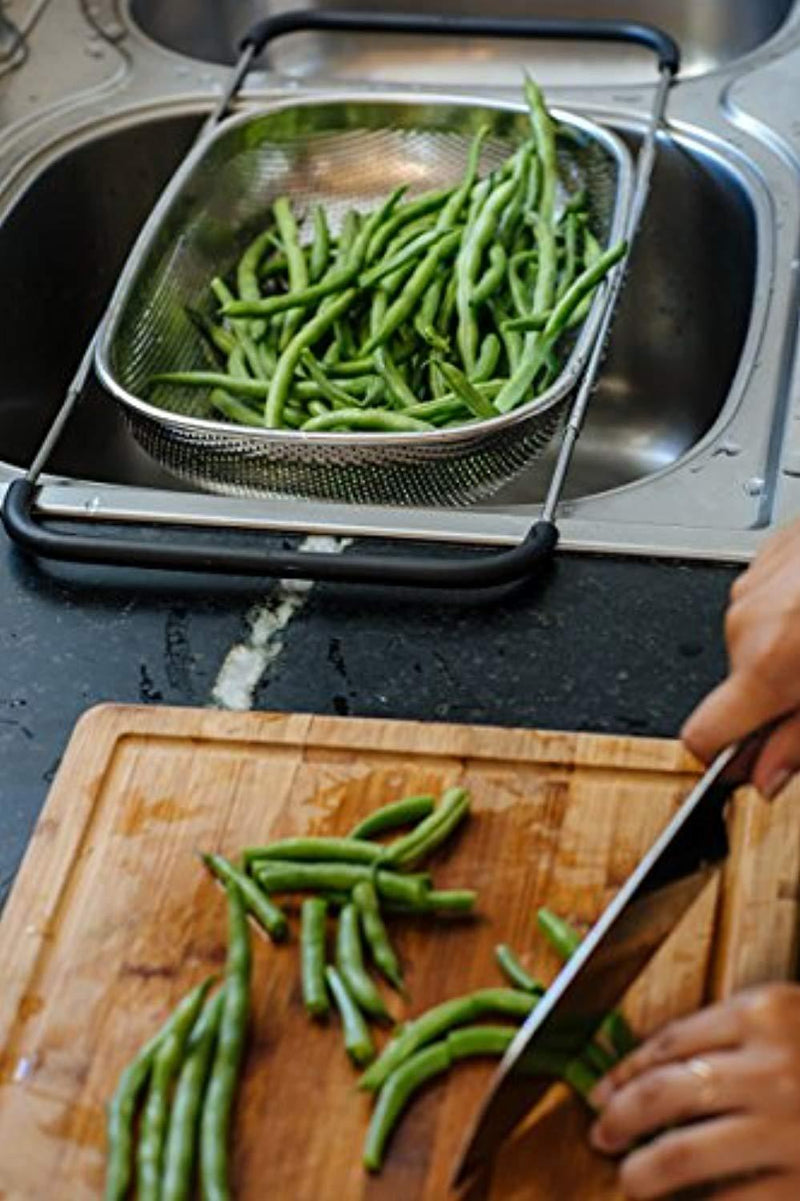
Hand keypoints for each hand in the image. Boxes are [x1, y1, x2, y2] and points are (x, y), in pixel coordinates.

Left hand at [588, 984, 799, 1198]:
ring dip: (643, 1173)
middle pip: (663, 1092)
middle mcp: (769, 1069)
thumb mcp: (786, 1022)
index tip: (601, 1095)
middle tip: (602, 1137)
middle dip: (620, 1119)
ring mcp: (786, 1129)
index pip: (668, 1043)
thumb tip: (653, 1072)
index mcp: (761, 1015)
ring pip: (682, 1154)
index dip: (624, 1073)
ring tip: (632, 1183)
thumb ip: (733, 1035)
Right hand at [682, 520, 799, 797]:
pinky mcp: (769, 552)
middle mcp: (745, 621)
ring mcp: (753, 583)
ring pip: (750, 644)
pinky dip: (792, 616)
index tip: (753, 764)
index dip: (726, 760)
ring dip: (786, 653)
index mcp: (764, 664)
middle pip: (734, 688)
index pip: (700, 736)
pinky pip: (765, 604)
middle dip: (775, 699)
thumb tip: (765, 776)